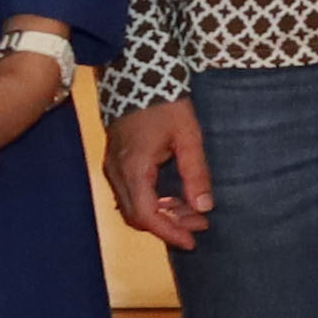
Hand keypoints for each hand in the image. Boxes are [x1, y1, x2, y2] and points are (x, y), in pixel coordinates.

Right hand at [105, 96, 214, 247]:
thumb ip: (196, 172)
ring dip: (161, 215)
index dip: (169, 232)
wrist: (138, 76)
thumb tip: (205, 207)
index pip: (147, 215)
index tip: (192, 241)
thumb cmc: (165, 103)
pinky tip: (174, 199)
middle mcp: (117, 172)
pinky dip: (151, 202)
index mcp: (134, 168)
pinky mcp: (115, 162)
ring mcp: (112, 167)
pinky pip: (129, 194)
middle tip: (200, 225)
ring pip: (132, 206)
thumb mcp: (188, 136)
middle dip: (169, 226)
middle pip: (137, 216)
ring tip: (193, 212)